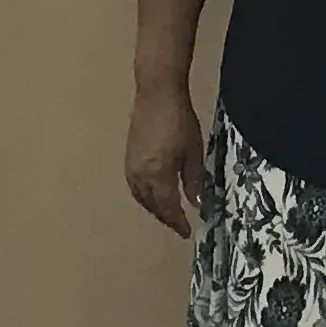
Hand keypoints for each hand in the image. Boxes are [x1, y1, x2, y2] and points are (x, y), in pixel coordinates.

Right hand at [126, 86, 206, 236]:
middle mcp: (141, 176)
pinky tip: (152, 195)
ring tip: (167, 213)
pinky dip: (144, 196)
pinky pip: (134, 186)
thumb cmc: (180, 121)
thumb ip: (194, 180)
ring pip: (140, 197)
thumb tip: (196, 205)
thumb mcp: (194, 152)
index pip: (168, 208)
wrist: (157, 94)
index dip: (178, 222)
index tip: (187, 232)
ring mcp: (131, 167)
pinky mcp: (128, 158)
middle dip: (166, 217)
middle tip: (179, 225)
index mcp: (159, 175)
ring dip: (153, 208)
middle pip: (152, 205)